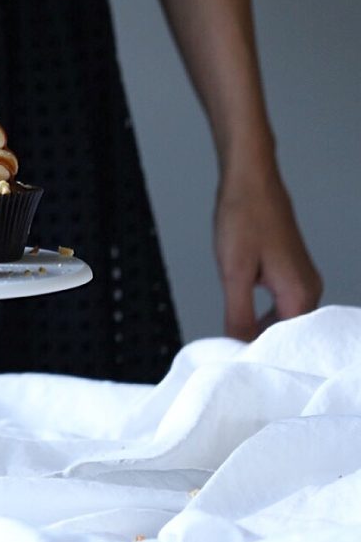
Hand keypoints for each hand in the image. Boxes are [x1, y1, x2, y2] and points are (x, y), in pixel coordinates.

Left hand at [214, 158, 321, 340]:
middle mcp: (308, 288)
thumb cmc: (244, 217)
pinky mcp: (290, 267)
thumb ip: (238, 313)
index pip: (285, 342)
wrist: (250, 179)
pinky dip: (262, 309)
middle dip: (260, 341)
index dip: (260, 353)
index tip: (238, 362)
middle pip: (287, 331)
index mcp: (300, 293)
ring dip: (259, 325)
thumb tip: (239, 346)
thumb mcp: (233, 272)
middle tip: (231, 353)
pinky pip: (280, 300)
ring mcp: (301, 277)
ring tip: (234, 334)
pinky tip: (242, 309)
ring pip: (283, 316)